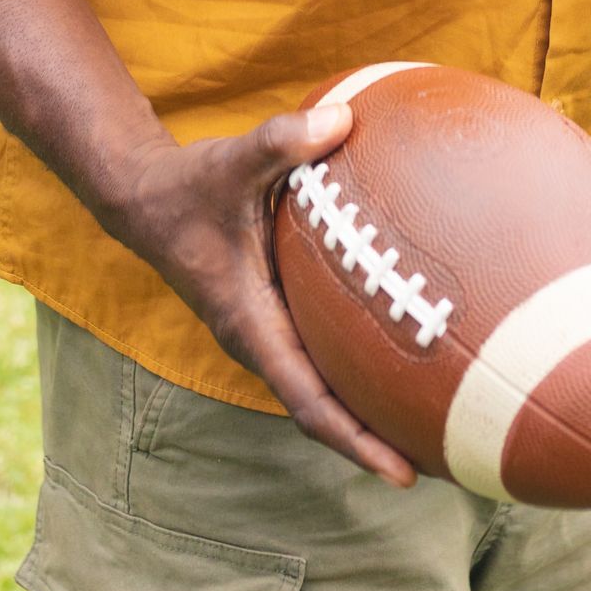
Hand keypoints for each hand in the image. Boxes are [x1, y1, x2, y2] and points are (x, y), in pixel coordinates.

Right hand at [109, 103, 418, 486]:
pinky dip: (358, 367)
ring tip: (437, 423)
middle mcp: (261, 342)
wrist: (144, 198)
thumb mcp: (232, 159)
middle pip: (326, 412)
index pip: (309, 403)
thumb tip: (345, 115)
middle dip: (378, 442)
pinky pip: (322, 355)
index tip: (403, 474)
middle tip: (447, 460)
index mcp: (251, 326)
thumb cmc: (188, 185)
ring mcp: (267, 333)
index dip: (356, 442)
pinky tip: (403, 351)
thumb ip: (284, 139)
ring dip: (369, 411)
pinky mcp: (274, 315)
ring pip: (323, 389)